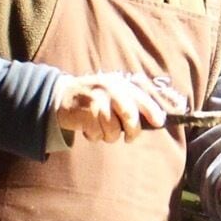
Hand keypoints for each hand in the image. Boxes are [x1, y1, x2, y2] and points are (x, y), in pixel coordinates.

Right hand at [52, 72, 170, 142]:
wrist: (61, 95)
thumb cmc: (93, 98)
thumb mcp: (112, 91)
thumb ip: (130, 102)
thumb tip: (155, 119)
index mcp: (118, 83)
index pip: (140, 97)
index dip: (152, 110)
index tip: (159, 123)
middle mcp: (108, 89)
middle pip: (129, 115)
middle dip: (133, 131)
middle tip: (129, 138)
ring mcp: (96, 100)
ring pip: (113, 130)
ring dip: (108, 136)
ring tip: (101, 129)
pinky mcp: (84, 112)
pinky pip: (97, 135)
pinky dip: (94, 136)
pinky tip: (88, 128)